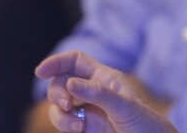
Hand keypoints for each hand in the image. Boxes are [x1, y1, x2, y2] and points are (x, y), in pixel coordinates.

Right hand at [35, 51, 177, 132]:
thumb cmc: (146, 124)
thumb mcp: (125, 106)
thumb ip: (97, 93)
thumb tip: (70, 83)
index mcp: (103, 77)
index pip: (74, 61)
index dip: (57, 62)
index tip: (40, 72)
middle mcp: (93, 91)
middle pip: (61, 82)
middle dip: (57, 92)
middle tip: (66, 105)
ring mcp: (88, 110)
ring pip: (60, 104)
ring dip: (60, 113)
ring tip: (77, 126)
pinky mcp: (85, 128)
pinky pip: (64, 121)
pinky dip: (65, 124)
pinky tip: (79, 129)